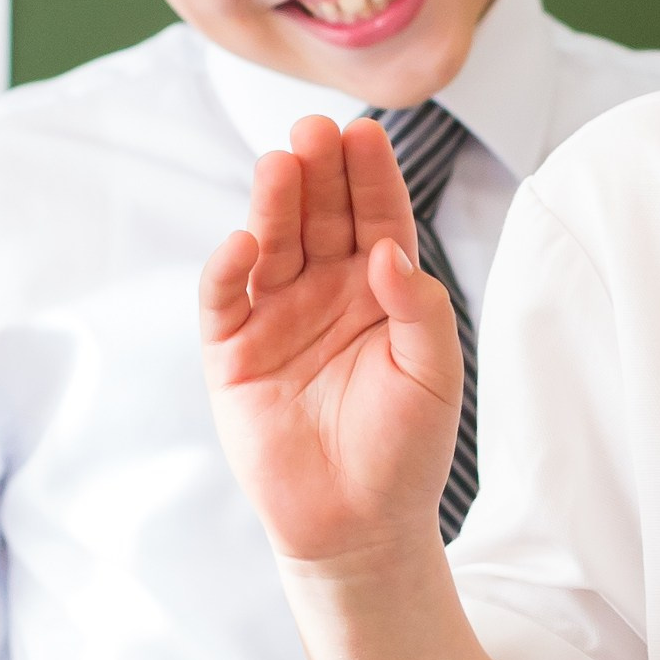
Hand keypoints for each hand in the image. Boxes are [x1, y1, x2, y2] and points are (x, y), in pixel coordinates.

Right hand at [201, 117, 462, 568]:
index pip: (377, 217)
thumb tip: (388, 250)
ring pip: (271, 244)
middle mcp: (327, 291)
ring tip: (279, 163)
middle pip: (319, 216)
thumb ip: (419, 310)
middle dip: (318, 173)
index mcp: (381, 289)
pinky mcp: (233, 353)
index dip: (370, 177)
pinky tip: (242, 240)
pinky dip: (228, 268)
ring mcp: (277, 317)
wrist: (360, 528)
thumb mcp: (434, 375)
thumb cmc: (406, 450)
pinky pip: (224, 300)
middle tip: (313, 131)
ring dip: (272, 203)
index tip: (366, 134)